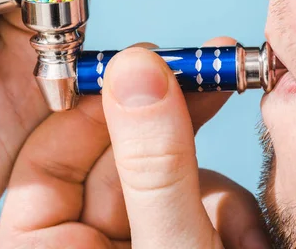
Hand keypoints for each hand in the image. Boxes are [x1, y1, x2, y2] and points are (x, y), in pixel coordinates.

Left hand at [0, 39, 270, 247]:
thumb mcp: (168, 246)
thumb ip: (152, 164)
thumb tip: (138, 68)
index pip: (50, 156)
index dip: (97, 106)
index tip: (143, 65)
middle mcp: (81, 241)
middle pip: (115, 159)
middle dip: (168, 127)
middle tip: (210, 73)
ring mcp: (128, 241)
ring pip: (159, 177)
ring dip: (209, 189)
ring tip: (239, 226)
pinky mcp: (173, 242)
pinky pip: (190, 203)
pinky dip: (226, 214)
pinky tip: (246, 241)